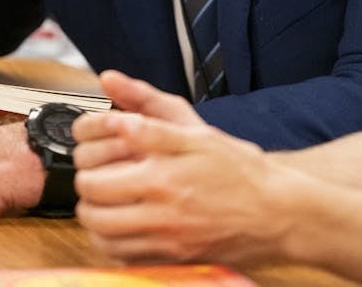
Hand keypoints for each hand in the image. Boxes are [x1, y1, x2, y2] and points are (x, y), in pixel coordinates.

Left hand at [73, 71, 303, 264]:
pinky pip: (124, 259)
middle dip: (87, 189)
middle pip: (92, 208)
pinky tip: (122, 226)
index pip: (93, 175)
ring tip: (106, 201)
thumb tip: (113, 100)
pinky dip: (113, 243)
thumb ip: (151, 120)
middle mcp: (159, 213)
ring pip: (102, 237)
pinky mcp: (173, 260)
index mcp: (161, 176)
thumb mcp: (197, 134)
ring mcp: (165, 241)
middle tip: (97, 176)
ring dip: (95, 218)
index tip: (92, 153)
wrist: (277, 212)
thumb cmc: (240, 171)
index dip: (85, 160)